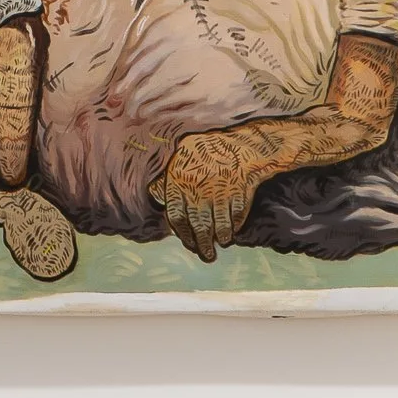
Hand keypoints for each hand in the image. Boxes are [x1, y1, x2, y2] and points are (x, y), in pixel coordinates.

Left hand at [149, 125, 274, 262]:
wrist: (238, 141)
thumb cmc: (204, 152)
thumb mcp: (180, 160)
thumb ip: (167, 181)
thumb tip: (157, 199)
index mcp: (178, 180)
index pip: (176, 217)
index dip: (183, 234)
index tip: (190, 243)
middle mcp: (198, 187)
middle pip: (199, 226)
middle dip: (203, 245)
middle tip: (207, 256)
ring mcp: (221, 190)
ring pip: (220, 225)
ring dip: (221, 238)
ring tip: (222, 243)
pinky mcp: (241, 190)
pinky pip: (236, 216)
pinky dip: (235, 226)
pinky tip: (233, 229)